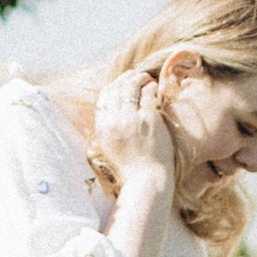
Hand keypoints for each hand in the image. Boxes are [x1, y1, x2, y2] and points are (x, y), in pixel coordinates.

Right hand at [92, 64, 173, 193]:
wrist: (145, 180)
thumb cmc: (131, 165)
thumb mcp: (110, 145)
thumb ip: (109, 126)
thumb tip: (111, 108)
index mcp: (102, 127)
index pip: (104, 97)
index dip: (113, 86)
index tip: (122, 84)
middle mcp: (113, 121)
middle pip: (116, 88)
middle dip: (126, 78)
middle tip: (137, 76)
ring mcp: (130, 119)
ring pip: (131, 87)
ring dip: (139, 78)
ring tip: (147, 79)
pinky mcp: (148, 119)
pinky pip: (147, 94)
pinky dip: (150, 86)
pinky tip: (154, 86)